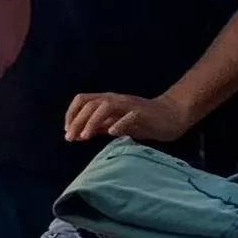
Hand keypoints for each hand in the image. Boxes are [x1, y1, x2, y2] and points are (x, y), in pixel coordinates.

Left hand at [62, 91, 189, 144]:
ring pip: (105, 107)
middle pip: (90, 104)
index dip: (71, 114)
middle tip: (70, 138)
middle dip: (77, 121)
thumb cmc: (141, 121)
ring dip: (92, 121)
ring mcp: (129, 105)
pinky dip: (118, 123)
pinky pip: (128, 116)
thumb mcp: (116, 123)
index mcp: (107, 100)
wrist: (170, 116)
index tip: (67, 131)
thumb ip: (99, 127)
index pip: (82, 100)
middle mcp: (115, 99)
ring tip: (84, 136)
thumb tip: (78, 133)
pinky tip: (111, 133)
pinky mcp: (142, 113)